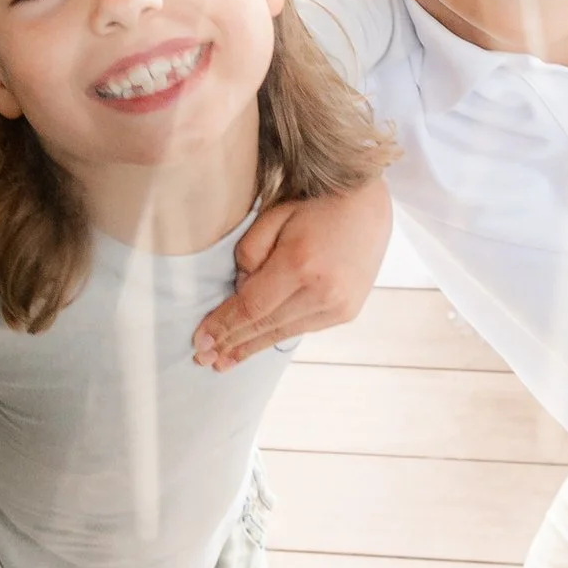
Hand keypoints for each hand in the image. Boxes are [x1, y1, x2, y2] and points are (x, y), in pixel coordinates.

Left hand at [194, 177, 391, 369]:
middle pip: (265, 326)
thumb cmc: (314, 205)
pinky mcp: (347, 312)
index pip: (251, 306)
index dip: (223, 326)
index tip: (200, 341)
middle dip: (232, 344)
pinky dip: (276, 337)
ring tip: (224, 362)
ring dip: (251, 348)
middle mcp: (322, 292)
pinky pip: (302, 329)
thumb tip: (240, 291)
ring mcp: (338, 306)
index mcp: (299, 264)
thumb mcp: (273, 216)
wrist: (367, 205)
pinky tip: (255, 345)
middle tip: (204, 359)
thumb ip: (249, 254)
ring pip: (283, 333)